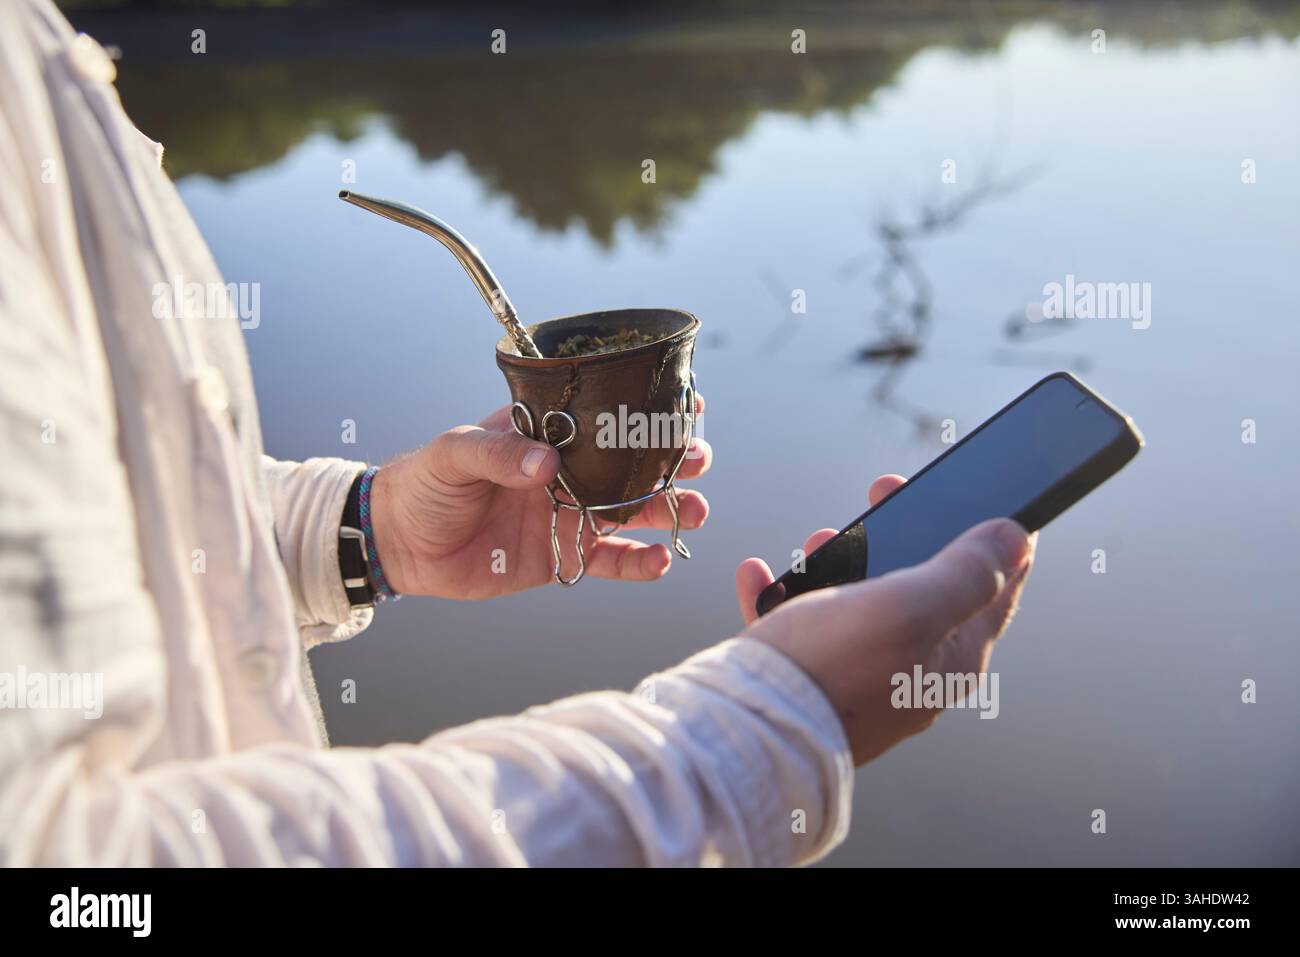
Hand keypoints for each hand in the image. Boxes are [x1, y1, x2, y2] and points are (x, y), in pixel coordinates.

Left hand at [367, 399, 710, 598]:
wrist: (400, 543)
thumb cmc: (423, 484)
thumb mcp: (454, 453)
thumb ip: (499, 453)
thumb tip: (546, 464)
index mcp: (545, 434)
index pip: (603, 417)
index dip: (643, 411)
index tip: (685, 403)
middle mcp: (564, 471)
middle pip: (629, 464)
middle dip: (668, 461)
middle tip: (698, 459)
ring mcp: (566, 514)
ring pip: (629, 511)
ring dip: (665, 510)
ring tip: (695, 510)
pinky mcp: (561, 556)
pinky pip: (608, 561)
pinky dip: (636, 563)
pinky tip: (661, 561)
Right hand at [735, 474, 1035, 764]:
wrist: (754, 733)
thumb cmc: (833, 669)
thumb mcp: (912, 607)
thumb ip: (966, 572)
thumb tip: (1014, 539)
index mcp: (951, 659)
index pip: (995, 593)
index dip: (999, 543)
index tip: (996, 504)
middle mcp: (912, 674)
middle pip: (922, 590)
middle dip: (905, 535)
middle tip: (885, 493)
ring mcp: (860, 680)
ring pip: (859, 603)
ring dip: (840, 560)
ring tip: (818, 538)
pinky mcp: (811, 684)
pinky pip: (800, 628)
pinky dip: (784, 594)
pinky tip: (761, 574)